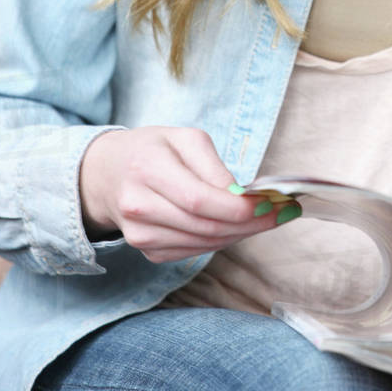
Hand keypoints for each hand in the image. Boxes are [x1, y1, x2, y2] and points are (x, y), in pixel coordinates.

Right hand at [79, 126, 300, 262]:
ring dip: (240, 234)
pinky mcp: (146, 250)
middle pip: (205, 226)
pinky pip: (193, 251)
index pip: (200, 200)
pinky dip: (220, 241)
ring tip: (265, 218)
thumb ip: (214, 166)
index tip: (275, 203)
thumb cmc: (153, 149)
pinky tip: (235, 227)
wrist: (107, 174)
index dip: (241, 208)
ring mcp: (139, 234)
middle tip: (283, 213)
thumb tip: (243, 197)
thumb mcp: (184, 138)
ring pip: (203, 243)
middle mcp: (139, 206)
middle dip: (251, 223)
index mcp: (147, 168)